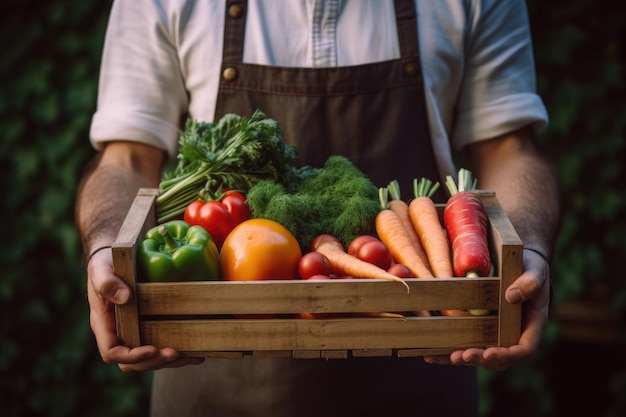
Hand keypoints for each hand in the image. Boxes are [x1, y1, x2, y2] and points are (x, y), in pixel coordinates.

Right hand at [87, 248, 203, 370]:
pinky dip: (179, 352)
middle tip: (174, 353)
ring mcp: (136, 331)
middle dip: (154, 361)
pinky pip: (162, 345)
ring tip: (191, 357)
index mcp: (104, 324)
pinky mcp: (151, 326)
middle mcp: (120, 332)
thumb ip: (107, 282)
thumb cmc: (107, 263)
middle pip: (133, 362)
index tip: (150, 350)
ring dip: (170, 361)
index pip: (112, 352)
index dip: (131, 356)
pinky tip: (197, 351)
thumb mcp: (101, 268)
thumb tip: (125, 298)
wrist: (118, 256)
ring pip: (150, 358)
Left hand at [423, 250, 550, 369]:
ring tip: (447, 357)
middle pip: (499, 357)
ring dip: (463, 358)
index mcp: (531, 326)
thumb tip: (511, 297)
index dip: (507, 355)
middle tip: (462, 356)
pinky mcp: (479, 328)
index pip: (523, 349)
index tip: (490, 353)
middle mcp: (513, 334)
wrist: (518, 262)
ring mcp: (495, 333)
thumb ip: (529, 283)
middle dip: (480, 358)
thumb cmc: (530, 267)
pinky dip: (448, 351)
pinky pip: (466, 342)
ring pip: (480, 354)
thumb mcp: (535, 271)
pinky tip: (430, 355)